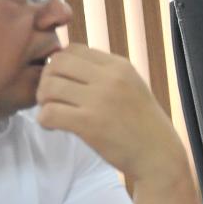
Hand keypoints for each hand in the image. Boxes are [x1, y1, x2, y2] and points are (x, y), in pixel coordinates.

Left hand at [36, 44, 187, 183]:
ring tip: (52, 112)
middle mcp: (110, 78)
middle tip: (51, 97)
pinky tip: (53, 127)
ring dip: (43, 100)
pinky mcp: (89, 124)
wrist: (159, 155)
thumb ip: (106, 73)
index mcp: (119, 66)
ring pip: (49, 86)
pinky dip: (44, 120)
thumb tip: (68, 63)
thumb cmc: (142, 124)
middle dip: (46, 78)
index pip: (74, 49)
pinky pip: (49, 113)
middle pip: (57, 62)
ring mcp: (99, 100)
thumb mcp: (132, 86)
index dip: (60, 64)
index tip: (63, 81)